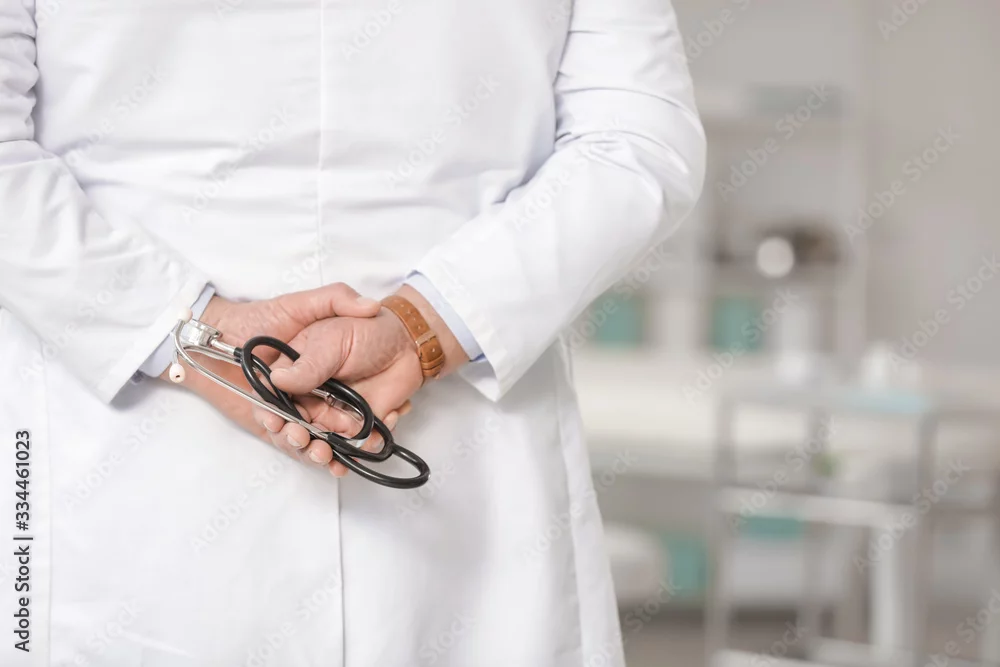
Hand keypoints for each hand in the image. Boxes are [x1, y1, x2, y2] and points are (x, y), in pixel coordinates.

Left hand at [165, 283, 381, 463]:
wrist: (214, 334)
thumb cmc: (258, 317)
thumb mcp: (302, 303)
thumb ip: (337, 300)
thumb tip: (372, 307)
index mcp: (325, 371)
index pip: (355, 396)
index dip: (370, 411)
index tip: (385, 418)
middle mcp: (312, 393)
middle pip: (337, 422)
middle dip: (347, 438)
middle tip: (351, 442)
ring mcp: (291, 409)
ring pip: (314, 435)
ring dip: (320, 447)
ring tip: (320, 448)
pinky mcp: (268, 422)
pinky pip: (285, 441)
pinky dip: (294, 446)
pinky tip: (299, 440)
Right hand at [253, 284, 468, 476]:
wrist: (406, 344)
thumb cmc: (366, 331)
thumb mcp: (333, 340)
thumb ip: (308, 363)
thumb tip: (277, 379)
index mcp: (295, 372)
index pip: (273, 398)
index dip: (270, 413)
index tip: (275, 423)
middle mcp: (308, 397)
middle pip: (291, 426)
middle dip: (294, 438)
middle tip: (301, 439)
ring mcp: (331, 413)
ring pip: (318, 441)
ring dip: (319, 452)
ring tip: (325, 454)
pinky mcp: (355, 426)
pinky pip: (351, 445)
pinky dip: (355, 449)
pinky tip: (362, 445)